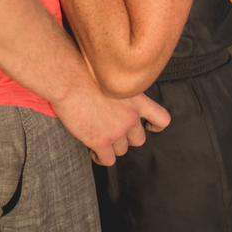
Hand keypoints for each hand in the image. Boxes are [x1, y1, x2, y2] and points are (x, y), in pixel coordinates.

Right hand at [54, 85, 170, 166]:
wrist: (69, 80)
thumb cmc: (86, 72)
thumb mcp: (114, 79)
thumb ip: (122, 93)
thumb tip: (117, 100)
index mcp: (137, 100)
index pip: (162, 119)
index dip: (155, 126)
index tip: (148, 126)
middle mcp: (131, 117)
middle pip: (138, 139)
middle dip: (126, 138)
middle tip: (112, 131)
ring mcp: (117, 131)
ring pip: (122, 150)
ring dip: (111, 147)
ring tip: (99, 139)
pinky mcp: (100, 141)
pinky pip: (107, 160)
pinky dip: (100, 157)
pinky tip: (92, 149)